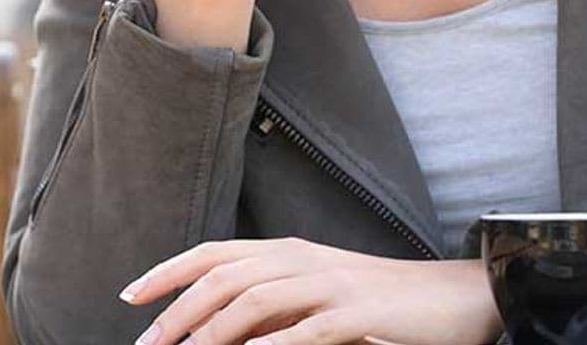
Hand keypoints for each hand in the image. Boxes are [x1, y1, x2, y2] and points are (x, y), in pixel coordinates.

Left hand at [120, 237, 501, 344]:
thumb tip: (220, 330)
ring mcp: (329, 283)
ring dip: (212, 331)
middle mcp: (301, 259)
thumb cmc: (381, 303)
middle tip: (147, 344)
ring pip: (254, 299)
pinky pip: (306, 328)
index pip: (213, 254)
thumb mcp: (318, 296)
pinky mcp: (356, 311)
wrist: (456, 296)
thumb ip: (273, 306)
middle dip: (178, 311)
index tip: (130, 296)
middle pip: (223, 277)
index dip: (168, 271)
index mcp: (287, 251)